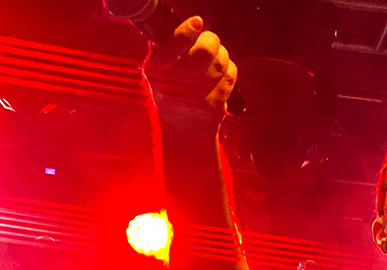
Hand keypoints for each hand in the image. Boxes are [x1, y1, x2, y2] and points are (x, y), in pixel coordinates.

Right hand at [142, 16, 236, 134]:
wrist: (184, 130)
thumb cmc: (172, 93)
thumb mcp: (159, 73)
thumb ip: (166, 49)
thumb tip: (183, 26)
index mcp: (156, 71)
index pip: (174, 45)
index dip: (188, 30)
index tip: (197, 22)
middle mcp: (174, 84)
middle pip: (203, 51)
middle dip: (211, 40)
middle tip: (209, 40)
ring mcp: (195, 96)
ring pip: (219, 62)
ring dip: (222, 54)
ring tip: (216, 56)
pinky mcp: (214, 105)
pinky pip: (229, 76)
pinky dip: (229, 69)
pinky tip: (221, 72)